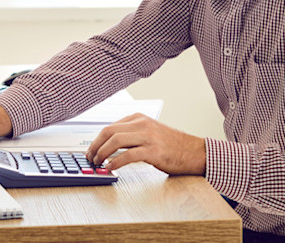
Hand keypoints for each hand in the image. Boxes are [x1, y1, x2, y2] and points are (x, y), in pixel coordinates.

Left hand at [86, 113, 205, 174]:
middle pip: (109, 131)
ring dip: (102, 153)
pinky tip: (111, 167)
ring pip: (116, 141)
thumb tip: (109, 146)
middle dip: (95, 146)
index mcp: (139, 118)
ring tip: (98, 163)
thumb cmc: (172, 145)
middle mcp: (142, 124)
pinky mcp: (153, 151)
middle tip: (90, 158)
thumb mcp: (150, 132)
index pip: (110, 126)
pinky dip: (116, 161)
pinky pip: (128, 155)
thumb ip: (132, 135)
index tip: (91, 150)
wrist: (194, 151)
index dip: (96, 140)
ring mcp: (148, 137)